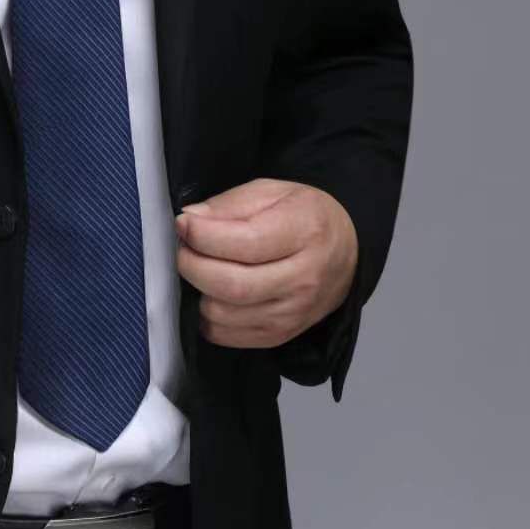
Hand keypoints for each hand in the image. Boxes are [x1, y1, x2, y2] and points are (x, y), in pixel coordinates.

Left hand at [175, 178, 357, 348]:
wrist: (346, 252)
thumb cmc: (304, 217)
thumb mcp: (271, 192)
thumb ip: (229, 204)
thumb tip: (190, 219)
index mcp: (304, 232)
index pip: (245, 243)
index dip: (203, 235)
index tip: (183, 224)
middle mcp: (303, 278)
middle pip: (232, 285)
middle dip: (192, 266)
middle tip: (184, 249)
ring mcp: (293, 313)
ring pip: (225, 315)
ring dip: (198, 292)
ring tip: (201, 269)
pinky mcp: (280, 335)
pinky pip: (228, 336)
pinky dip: (207, 317)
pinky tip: (212, 294)